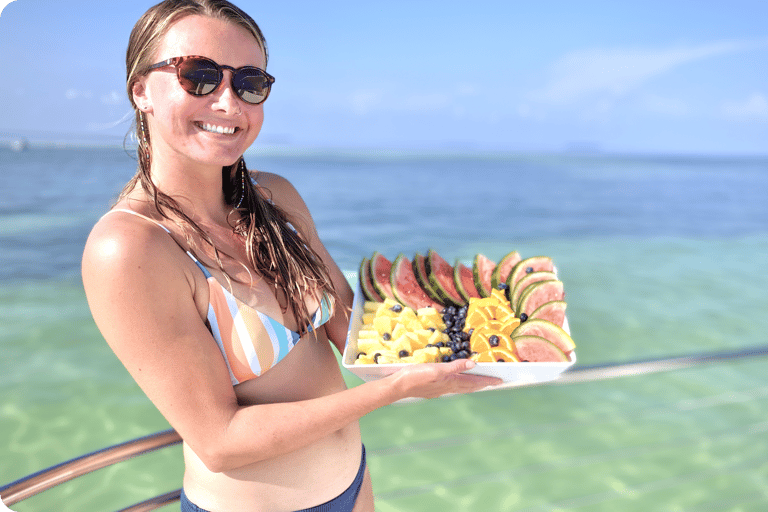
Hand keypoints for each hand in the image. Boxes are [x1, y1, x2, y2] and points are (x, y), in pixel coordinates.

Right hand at [388, 359, 502, 399]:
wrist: (397, 387)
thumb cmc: (415, 377)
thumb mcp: (435, 369)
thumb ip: (454, 367)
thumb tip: (472, 364)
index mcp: (450, 382)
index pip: (474, 382)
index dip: (487, 381)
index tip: (500, 381)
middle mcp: (447, 388)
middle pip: (470, 386)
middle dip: (483, 384)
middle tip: (495, 382)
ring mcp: (440, 390)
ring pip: (461, 387)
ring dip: (472, 385)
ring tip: (480, 382)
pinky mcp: (433, 389)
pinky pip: (452, 386)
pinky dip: (460, 384)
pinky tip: (457, 382)